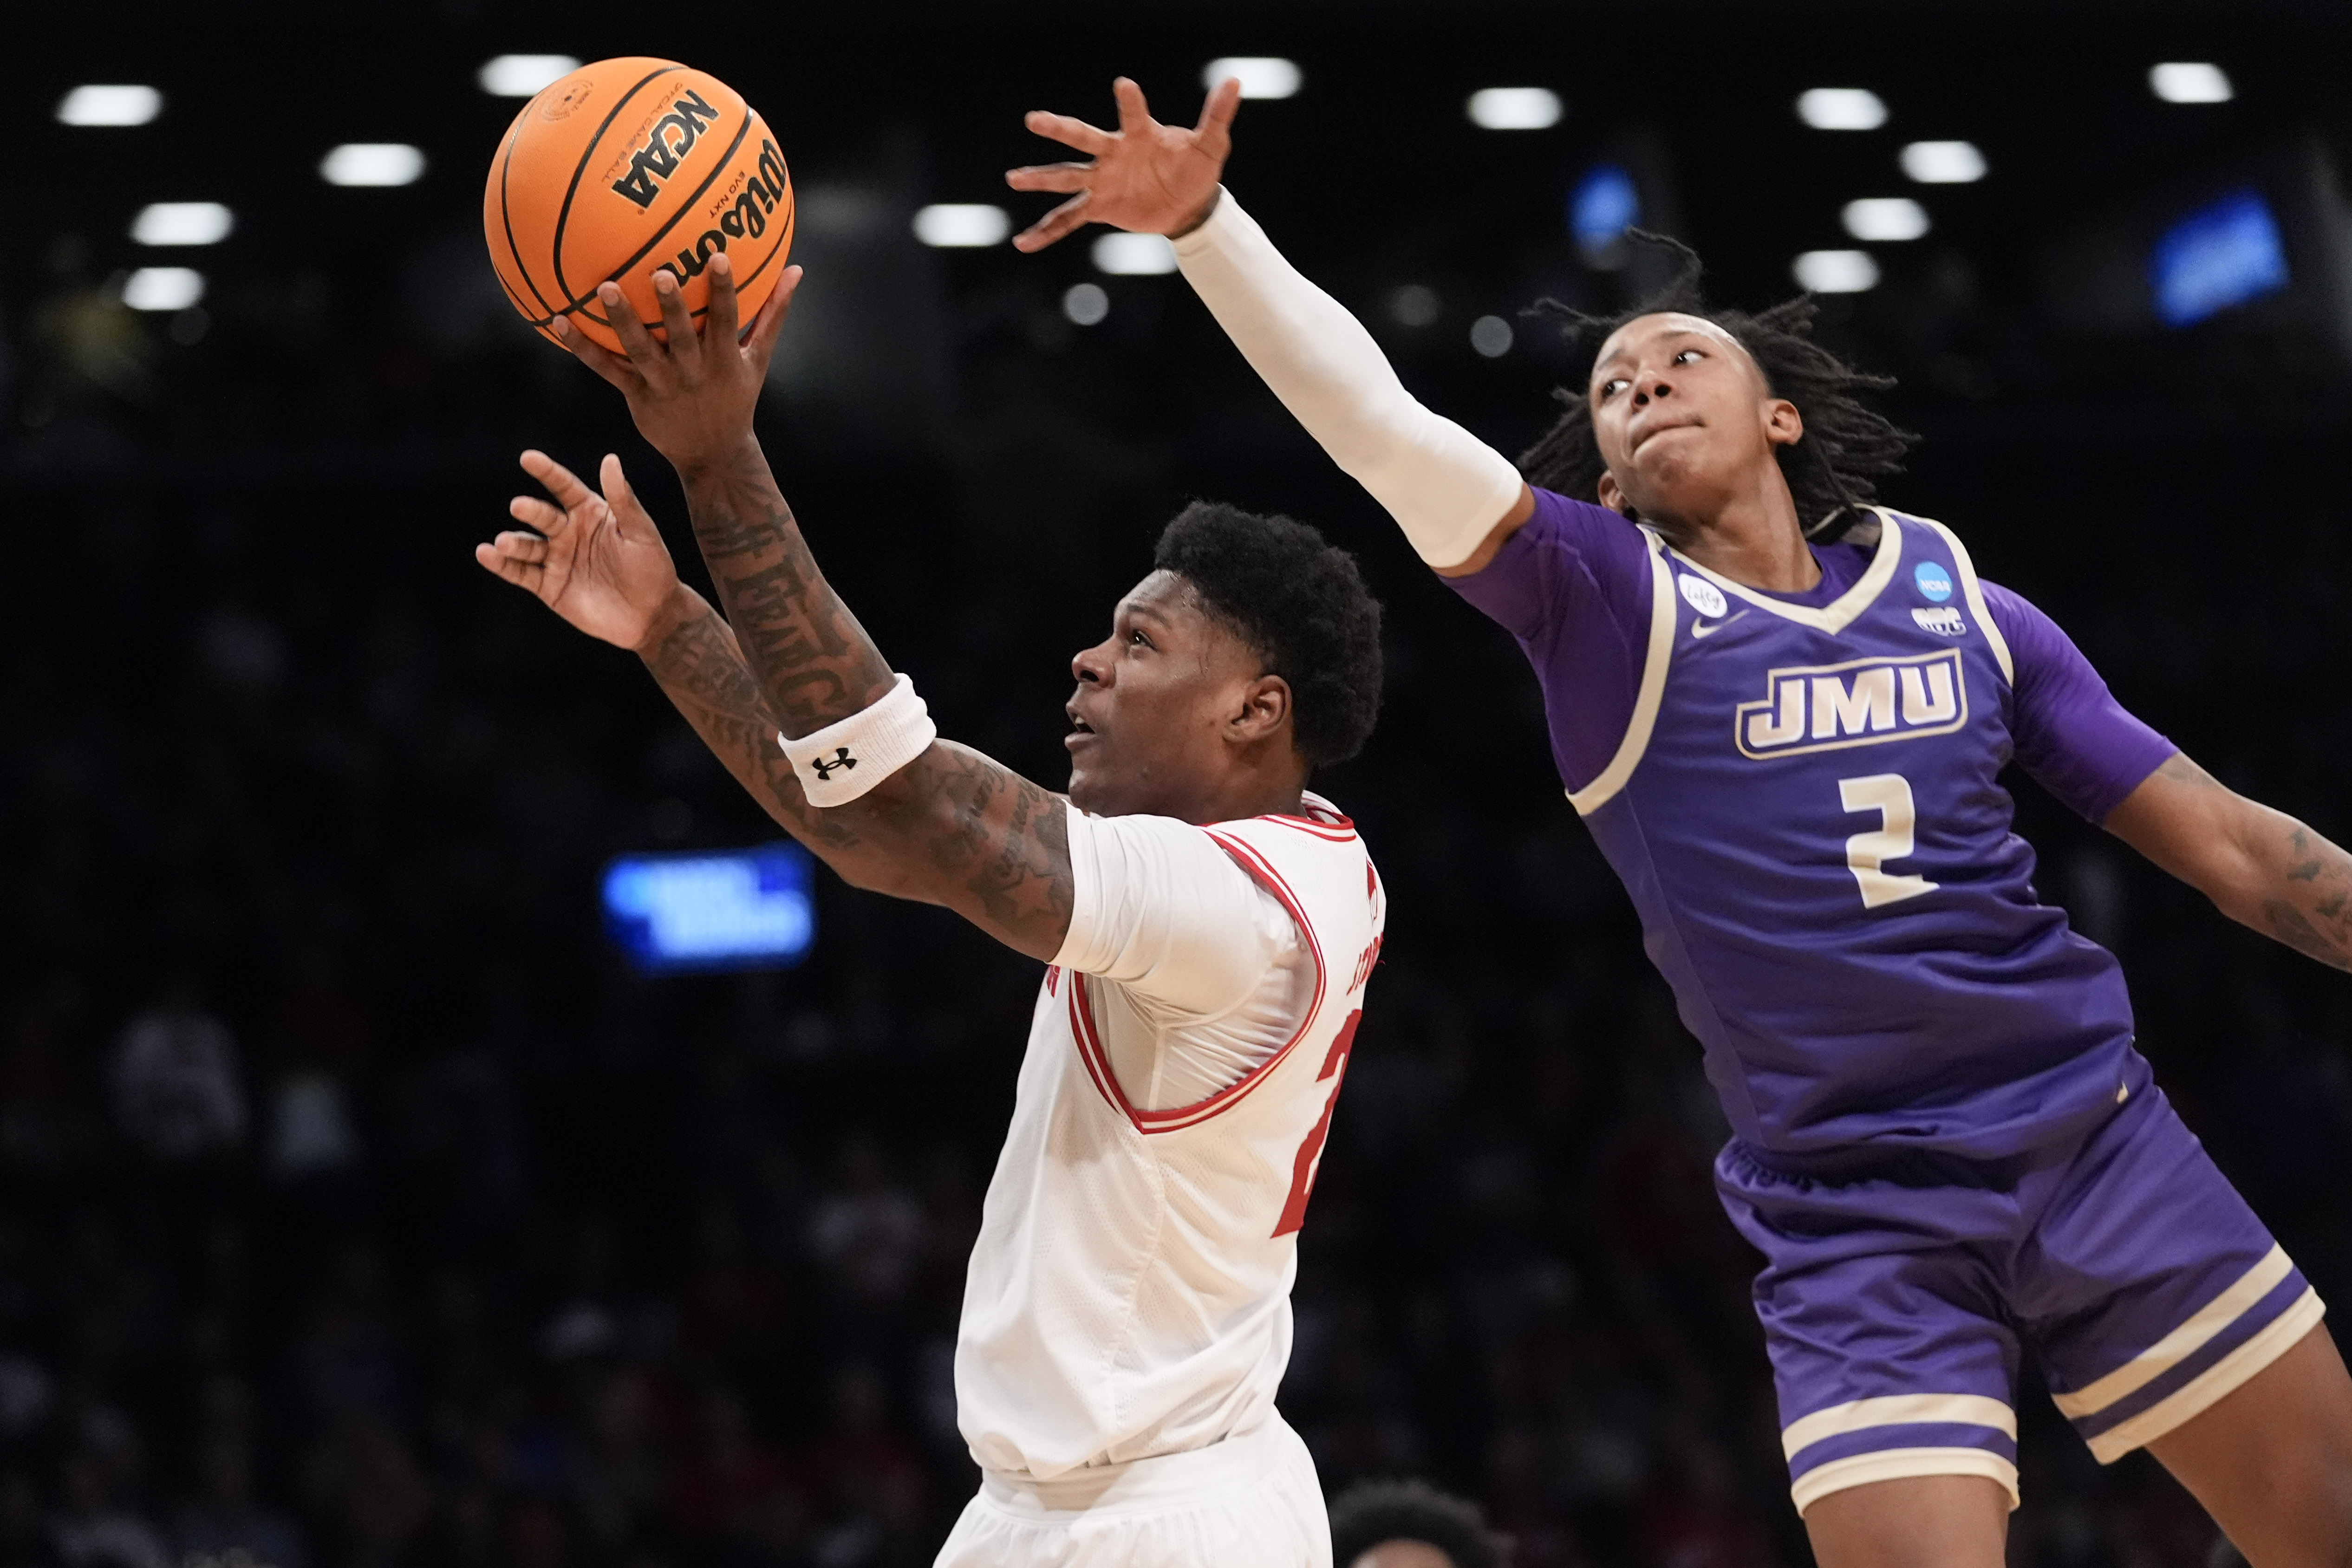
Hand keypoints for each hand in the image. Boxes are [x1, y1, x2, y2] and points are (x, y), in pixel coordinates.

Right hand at [476, 450, 688, 651]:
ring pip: (527, 546)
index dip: (547, 472)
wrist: (653, 615)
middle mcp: (568, 532)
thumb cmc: (652, 568)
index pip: (565, 487)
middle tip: (519, 506)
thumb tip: (610, 459)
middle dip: (531, 510)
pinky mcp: (548, 586)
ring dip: (513, 542)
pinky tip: (486, 554)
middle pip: (544, 517)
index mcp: (590, 512)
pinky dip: (502, 565)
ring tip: (502, 542)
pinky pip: (521, 573)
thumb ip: (624, 499)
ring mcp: (556, 559)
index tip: (529, 458)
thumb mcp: (642, 532)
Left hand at [552, 255, 799, 472]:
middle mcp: (693, 372)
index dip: (723, 290)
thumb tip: (796, 270)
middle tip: (660, 272)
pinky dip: (582, 347)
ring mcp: (663, 385)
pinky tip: (558, 320)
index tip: (718, 256)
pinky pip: (607, 369)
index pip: (727, 320)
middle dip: (672, 306)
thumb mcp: (758, 360)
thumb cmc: (736, 397)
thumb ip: (774, 314)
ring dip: (623, 320)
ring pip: (640, 350)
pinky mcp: (637, 396)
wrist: (713, 454)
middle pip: (681, 336)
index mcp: (724, 361)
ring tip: (605, 288)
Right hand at [1005, 76, 1239, 252]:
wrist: (1188, 204)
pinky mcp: (1099, 208)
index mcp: (1139, 135)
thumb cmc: (1196, 168)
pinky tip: (1023, 244)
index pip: (1133, 115)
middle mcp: (1113, 154)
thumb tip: (1235, 82)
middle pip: (1082, 139)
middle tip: (1034, 119)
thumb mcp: (1210, 145)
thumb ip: (1217, 116)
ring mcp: (1102, 181)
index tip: (1124, 85)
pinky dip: (1046, 232)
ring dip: (1040, 179)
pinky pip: (1068, 220)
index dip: (1130, 102)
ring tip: (1013, 179)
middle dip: (1059, 130)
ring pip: (1066, 178)